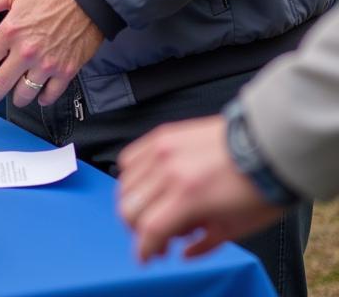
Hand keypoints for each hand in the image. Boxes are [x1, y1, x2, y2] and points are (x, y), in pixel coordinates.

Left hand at [0, 0, 103, 107]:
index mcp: (11, 31)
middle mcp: (26, 52)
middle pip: (2, 82)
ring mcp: (46, 64)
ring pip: (26, 93)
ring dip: (18, 99)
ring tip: (15, 99)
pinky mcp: (65, 71)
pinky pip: (51, 94)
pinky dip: (44, 99)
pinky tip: (40, 98)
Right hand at [118, 116, 284, 260]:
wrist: (268, 146)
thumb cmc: (258, 188)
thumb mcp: (236, 228)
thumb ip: (204, 244)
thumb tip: (182, 252)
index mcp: (188, 197)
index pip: (149, 230)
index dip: (143, 250)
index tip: (145, 258)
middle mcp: (168, 170)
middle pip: (130, 208)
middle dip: (137, 230)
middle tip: (155, 238)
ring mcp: (163, 149)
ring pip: (125, 183)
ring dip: (134, 204)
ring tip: (153, 211)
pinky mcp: (163, 134)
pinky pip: (130, 158)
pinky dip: (132, 176)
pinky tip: (150, 185)